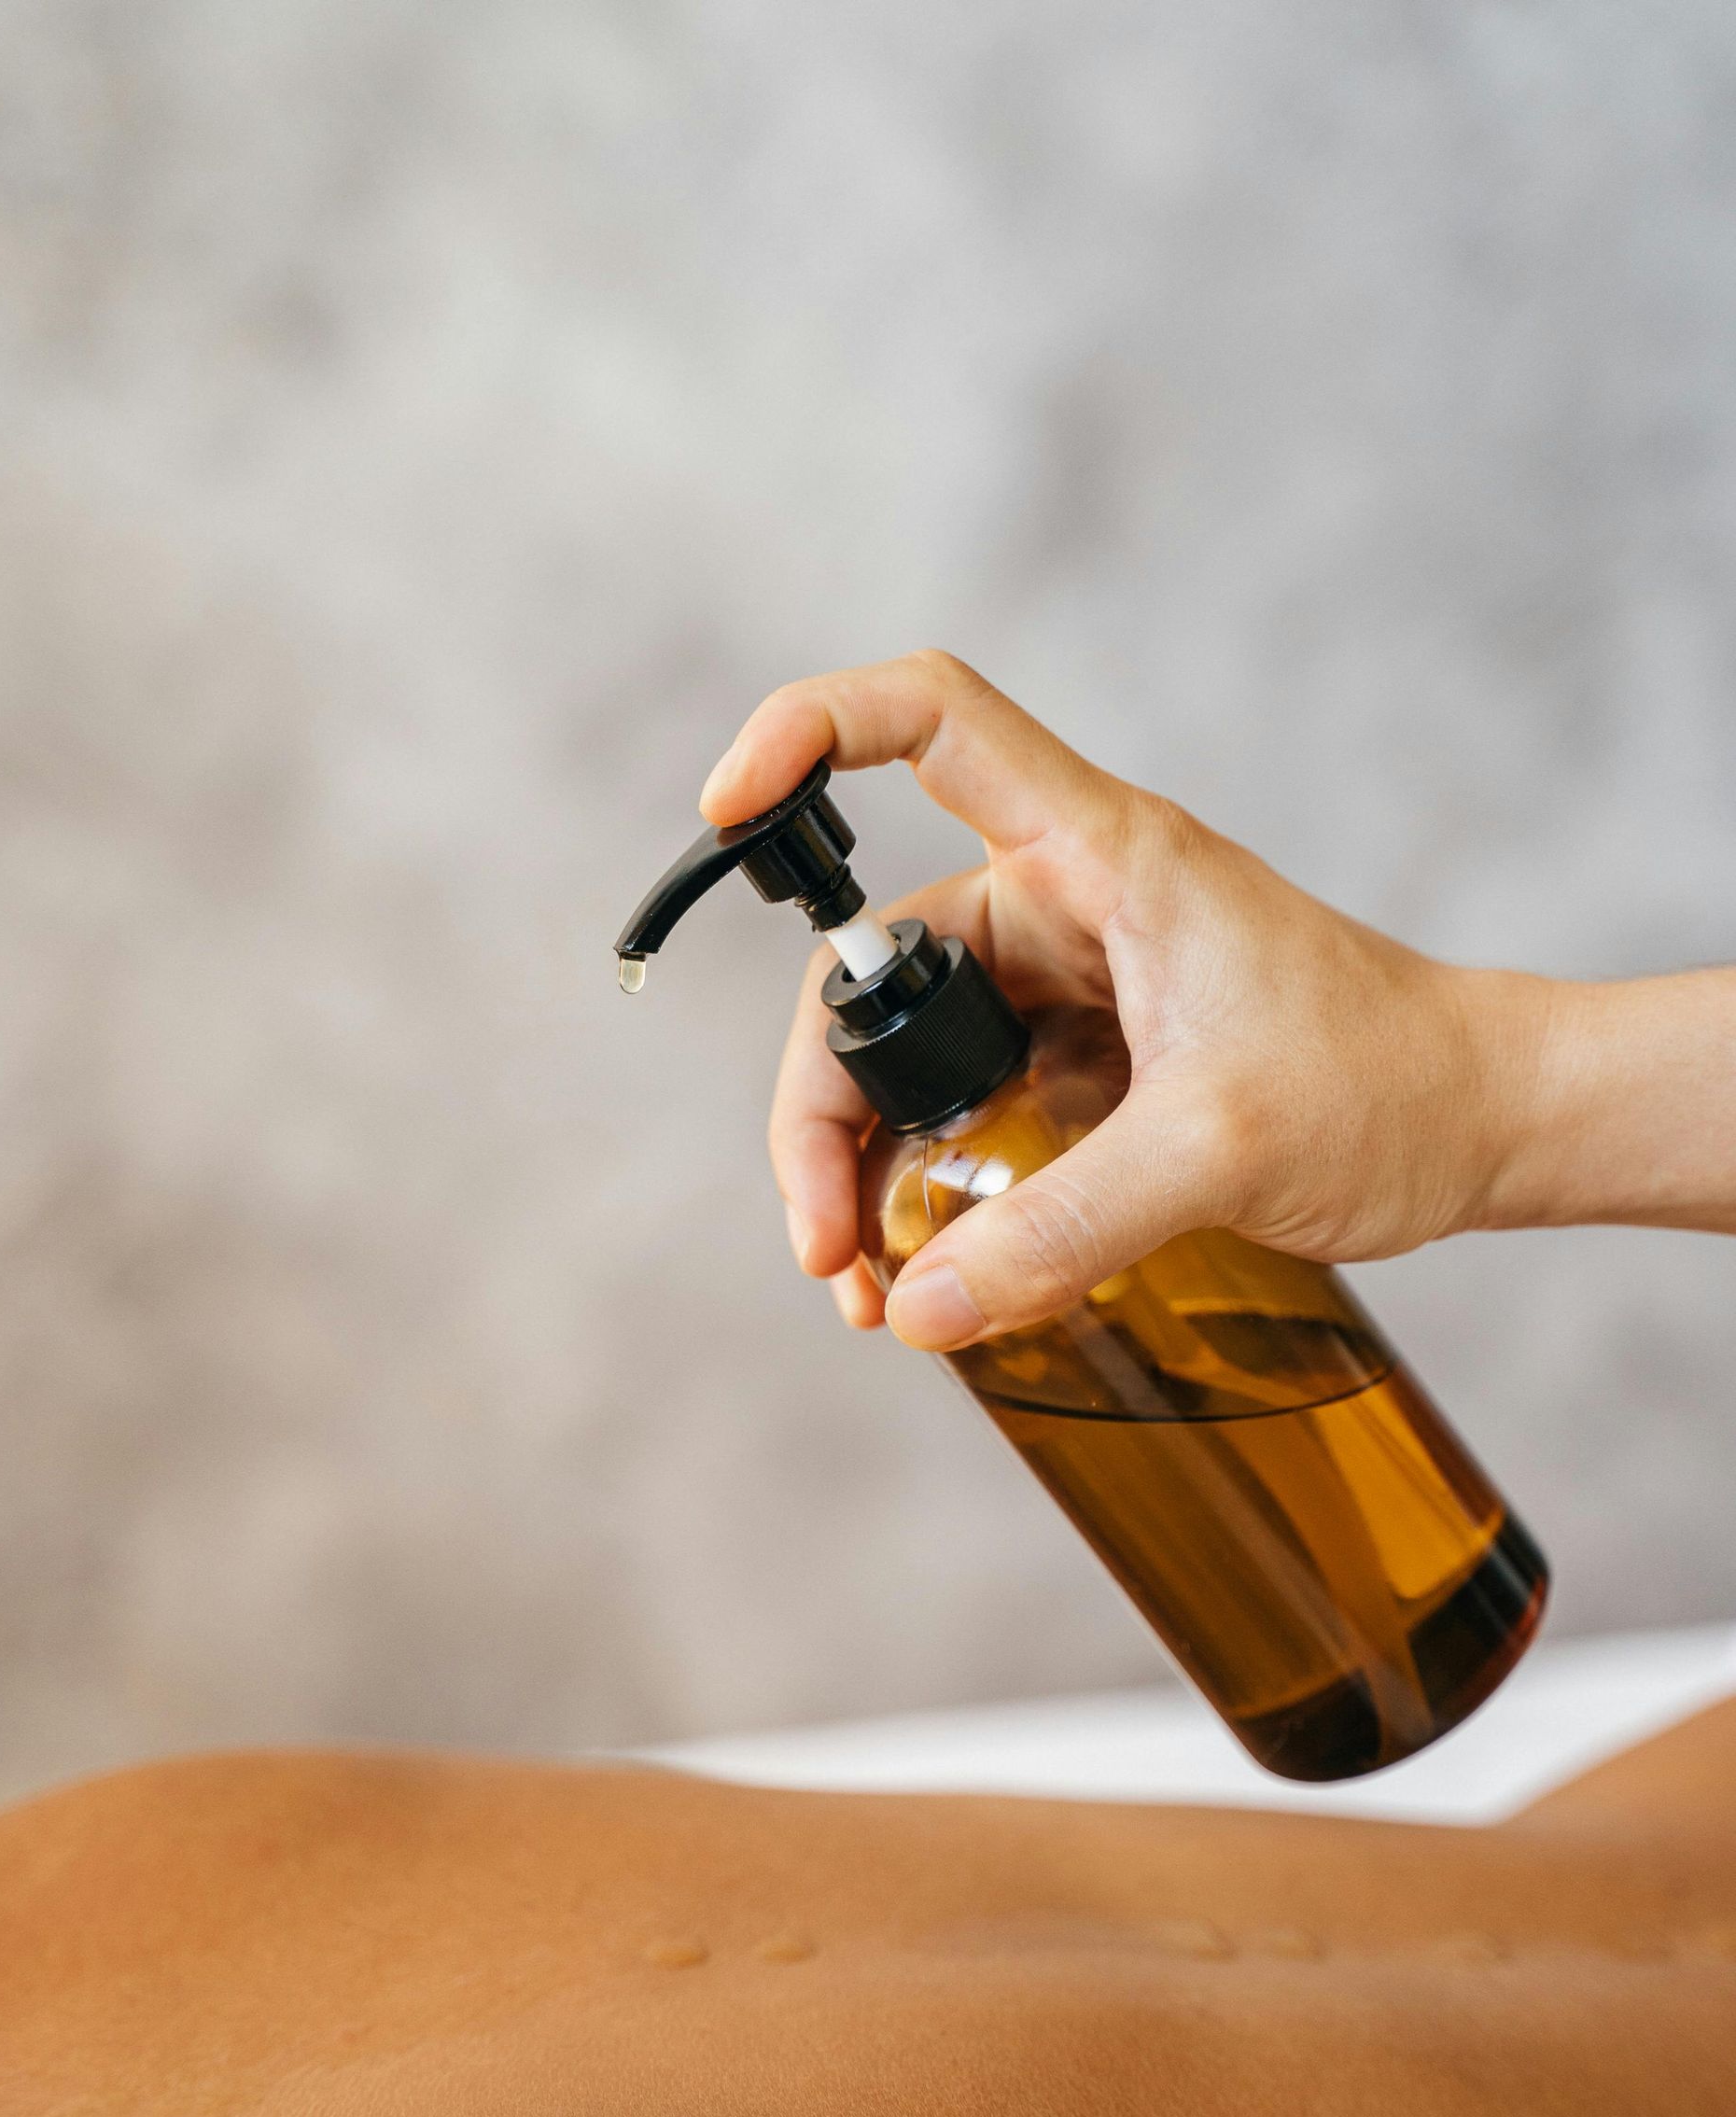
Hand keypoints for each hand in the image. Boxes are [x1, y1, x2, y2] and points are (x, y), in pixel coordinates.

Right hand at [702, 652, 1536, 1349]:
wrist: (1482, 1127)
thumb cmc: (1387, 1086)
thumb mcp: (1219, 1151)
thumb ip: (1066, 1228)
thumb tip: (920, 1307)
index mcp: (1098, 853)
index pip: (928, 720)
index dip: (809, 730)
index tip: (724, 810)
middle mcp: (1067, 902)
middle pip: (876, 966)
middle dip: (824, 1111)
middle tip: (829, 1249)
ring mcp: (1071, 985)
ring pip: (912, 1060)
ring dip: (872, 1174)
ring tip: (876, 1295)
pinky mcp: (1085, 1061)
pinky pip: (969, 1115)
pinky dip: (937, 1194)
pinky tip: (943, 1282)